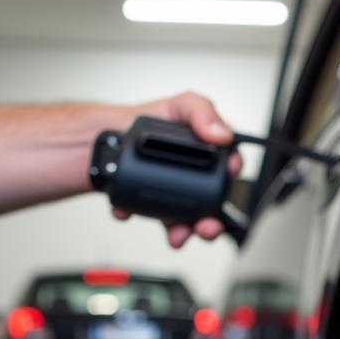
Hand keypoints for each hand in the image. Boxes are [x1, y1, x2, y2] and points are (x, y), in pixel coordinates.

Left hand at [112, 91, 242, 248]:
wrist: (107, 136)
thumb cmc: (145, 120)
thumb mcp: (179, 105)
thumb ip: (201, 111)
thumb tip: (221, 134)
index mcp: (207, 155)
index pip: (229, 166)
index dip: (232, 172)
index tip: (228, 174)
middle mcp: (193, 179)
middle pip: (211, 207)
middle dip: (212, 222)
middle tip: (207, 225)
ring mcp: (174, 196)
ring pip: (186, 223)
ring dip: (184, 232)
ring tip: (178, 234)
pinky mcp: (152, 207)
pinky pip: (152, 220)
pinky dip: (142, 218)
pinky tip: (129, 210)